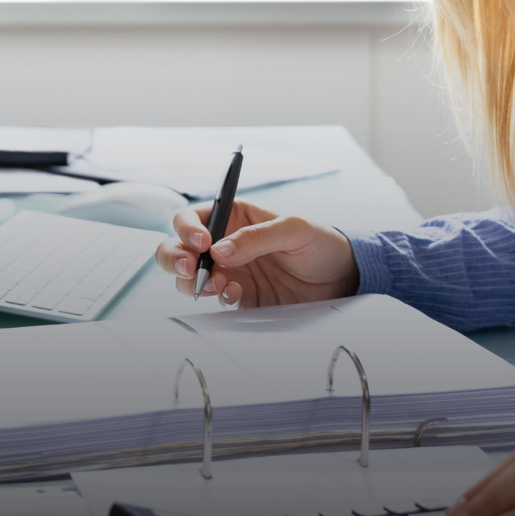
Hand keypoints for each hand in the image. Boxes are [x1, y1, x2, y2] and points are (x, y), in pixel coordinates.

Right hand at [153, 199, 358, 307]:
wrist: (340, 279)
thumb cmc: (320, 243)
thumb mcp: (293, 229)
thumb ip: (256, 237)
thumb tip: (219, 250)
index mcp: (233, 217)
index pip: (194, 217)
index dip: (187, 229)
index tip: (201, 243)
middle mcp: (224, 243)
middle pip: (178, 247)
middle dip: (175, 258)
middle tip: (191, 269)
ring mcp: (228, 271)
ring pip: (188, 277)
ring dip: (193, 282)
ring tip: (218, 284)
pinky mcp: (238, 296)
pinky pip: (213, 298)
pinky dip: (217, 298)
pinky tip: (236, 294)